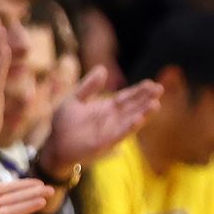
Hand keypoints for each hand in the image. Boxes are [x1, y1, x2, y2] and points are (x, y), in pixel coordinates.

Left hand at [36, 67, 163, 175]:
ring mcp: (110, 132)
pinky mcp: (104, 143)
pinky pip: (120, 134)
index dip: (138, 91)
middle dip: (145, 99)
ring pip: (130, 121)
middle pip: (132, 107)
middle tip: (159, 88)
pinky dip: (129, 127)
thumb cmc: (64, 124)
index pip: (126, 98)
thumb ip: (89, 86)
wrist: (54, 145)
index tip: (151, 83)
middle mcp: (112, 120)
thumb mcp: (75, 99)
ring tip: (155, 104)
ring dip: (143, 113)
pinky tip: (139, 119)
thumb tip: (103, 68)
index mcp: (106, 108)